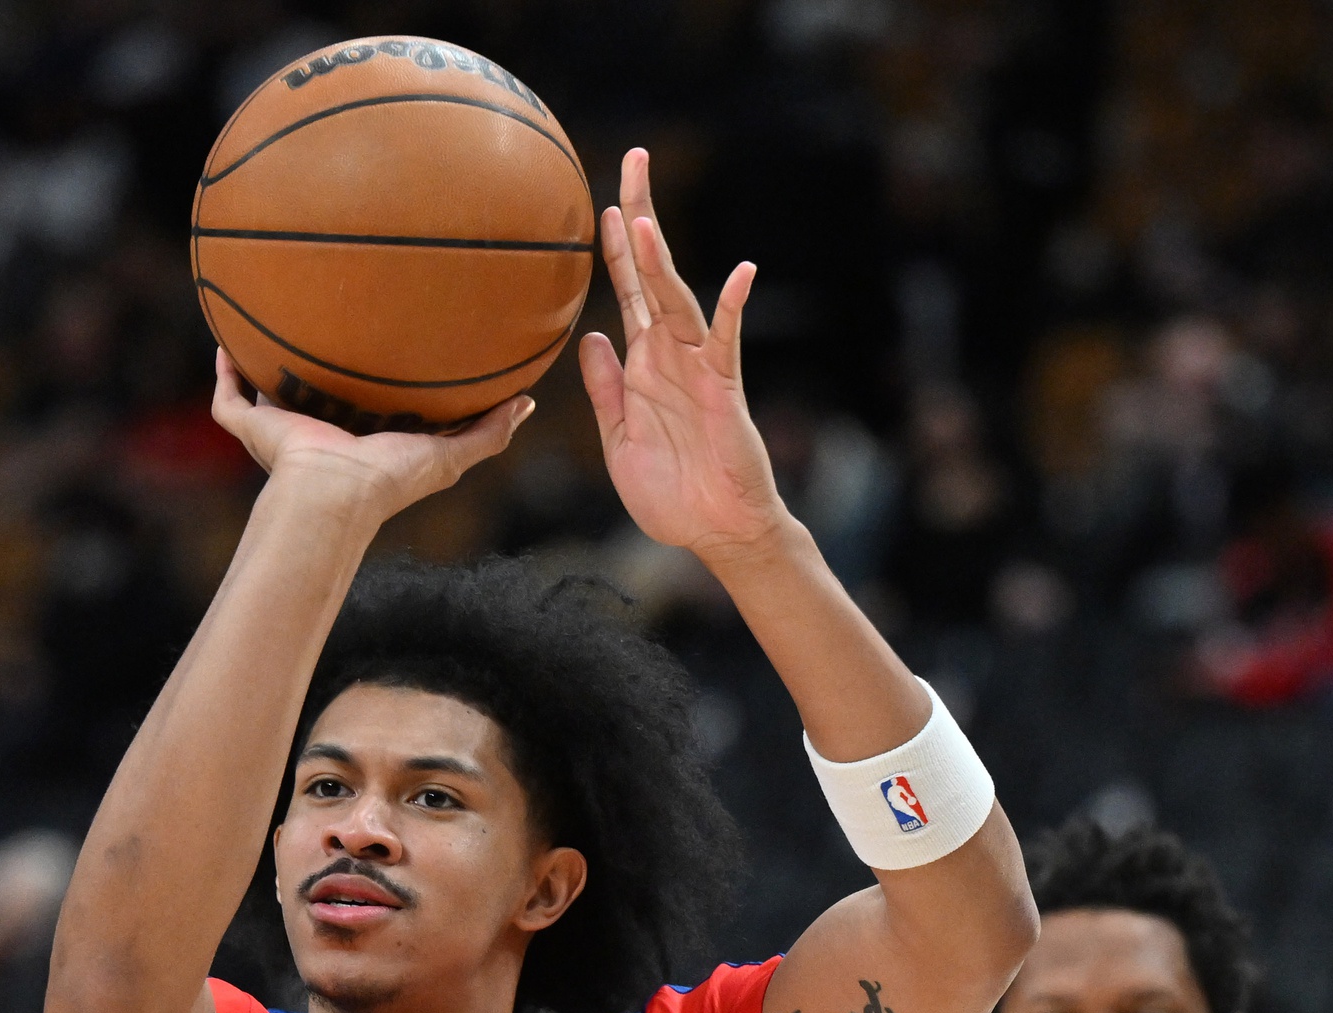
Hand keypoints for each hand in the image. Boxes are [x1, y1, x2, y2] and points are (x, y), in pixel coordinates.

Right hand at [208, 350, 531, 527]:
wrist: (333, 493)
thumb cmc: (389, 479)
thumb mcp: (449, 456)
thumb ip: (487, 433)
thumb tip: (527, 402)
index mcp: (360, 438)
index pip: (365, 406)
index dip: (371, 380)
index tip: (382, 344)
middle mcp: (318, 433)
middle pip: (313, 395)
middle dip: (314, 367)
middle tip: (323, 321)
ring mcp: (282, 431)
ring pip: (266, 394)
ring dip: (263, 364)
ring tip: (264, 323)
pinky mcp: (252, 427)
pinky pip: (229, 399)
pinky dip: (224, 372)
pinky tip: (225, 341)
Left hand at [580, 148, 789, 560]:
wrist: (715, 532)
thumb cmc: (671, 492)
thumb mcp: (618, 438)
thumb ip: (605, 388)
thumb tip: (589, 336)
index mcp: (642, 363)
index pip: (625, 290)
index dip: (612, 248)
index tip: (601, 203)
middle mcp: (669, 354)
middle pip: (651, 273)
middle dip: (640, 218)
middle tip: (632, 161)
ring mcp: (697, 366)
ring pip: (676, 299)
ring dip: (659, 260)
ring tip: (640, 218)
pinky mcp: (723, 388)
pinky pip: (727, 341)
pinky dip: (732, 308)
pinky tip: (742, 273)